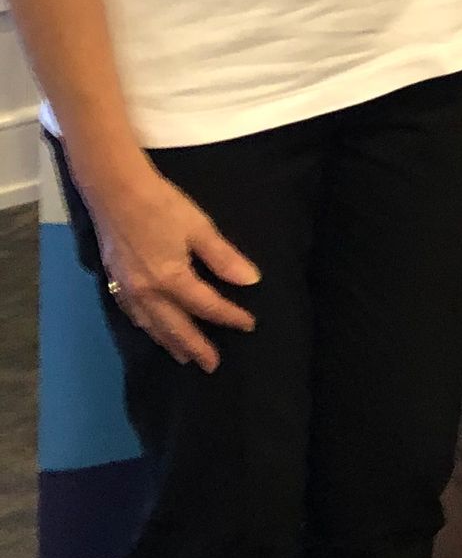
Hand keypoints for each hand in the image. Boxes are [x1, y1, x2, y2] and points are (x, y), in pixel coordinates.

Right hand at [89, 166, 260, 369]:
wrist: (115, 191)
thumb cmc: (161, 205)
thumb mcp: (199, 228)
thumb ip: (224, 257)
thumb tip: (251, 281)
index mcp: (171, 279)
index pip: (207, 306)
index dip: (229, 316)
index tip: (249, 324)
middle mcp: (147, 293)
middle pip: (176, 327)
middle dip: (196, 346)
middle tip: (212, 365)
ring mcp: (128, 290)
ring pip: (152, 326)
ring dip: (170, 343)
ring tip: (185, 357)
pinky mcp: (116, 282)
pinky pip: (134, 316)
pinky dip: (147, 328)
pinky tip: (153, 330)